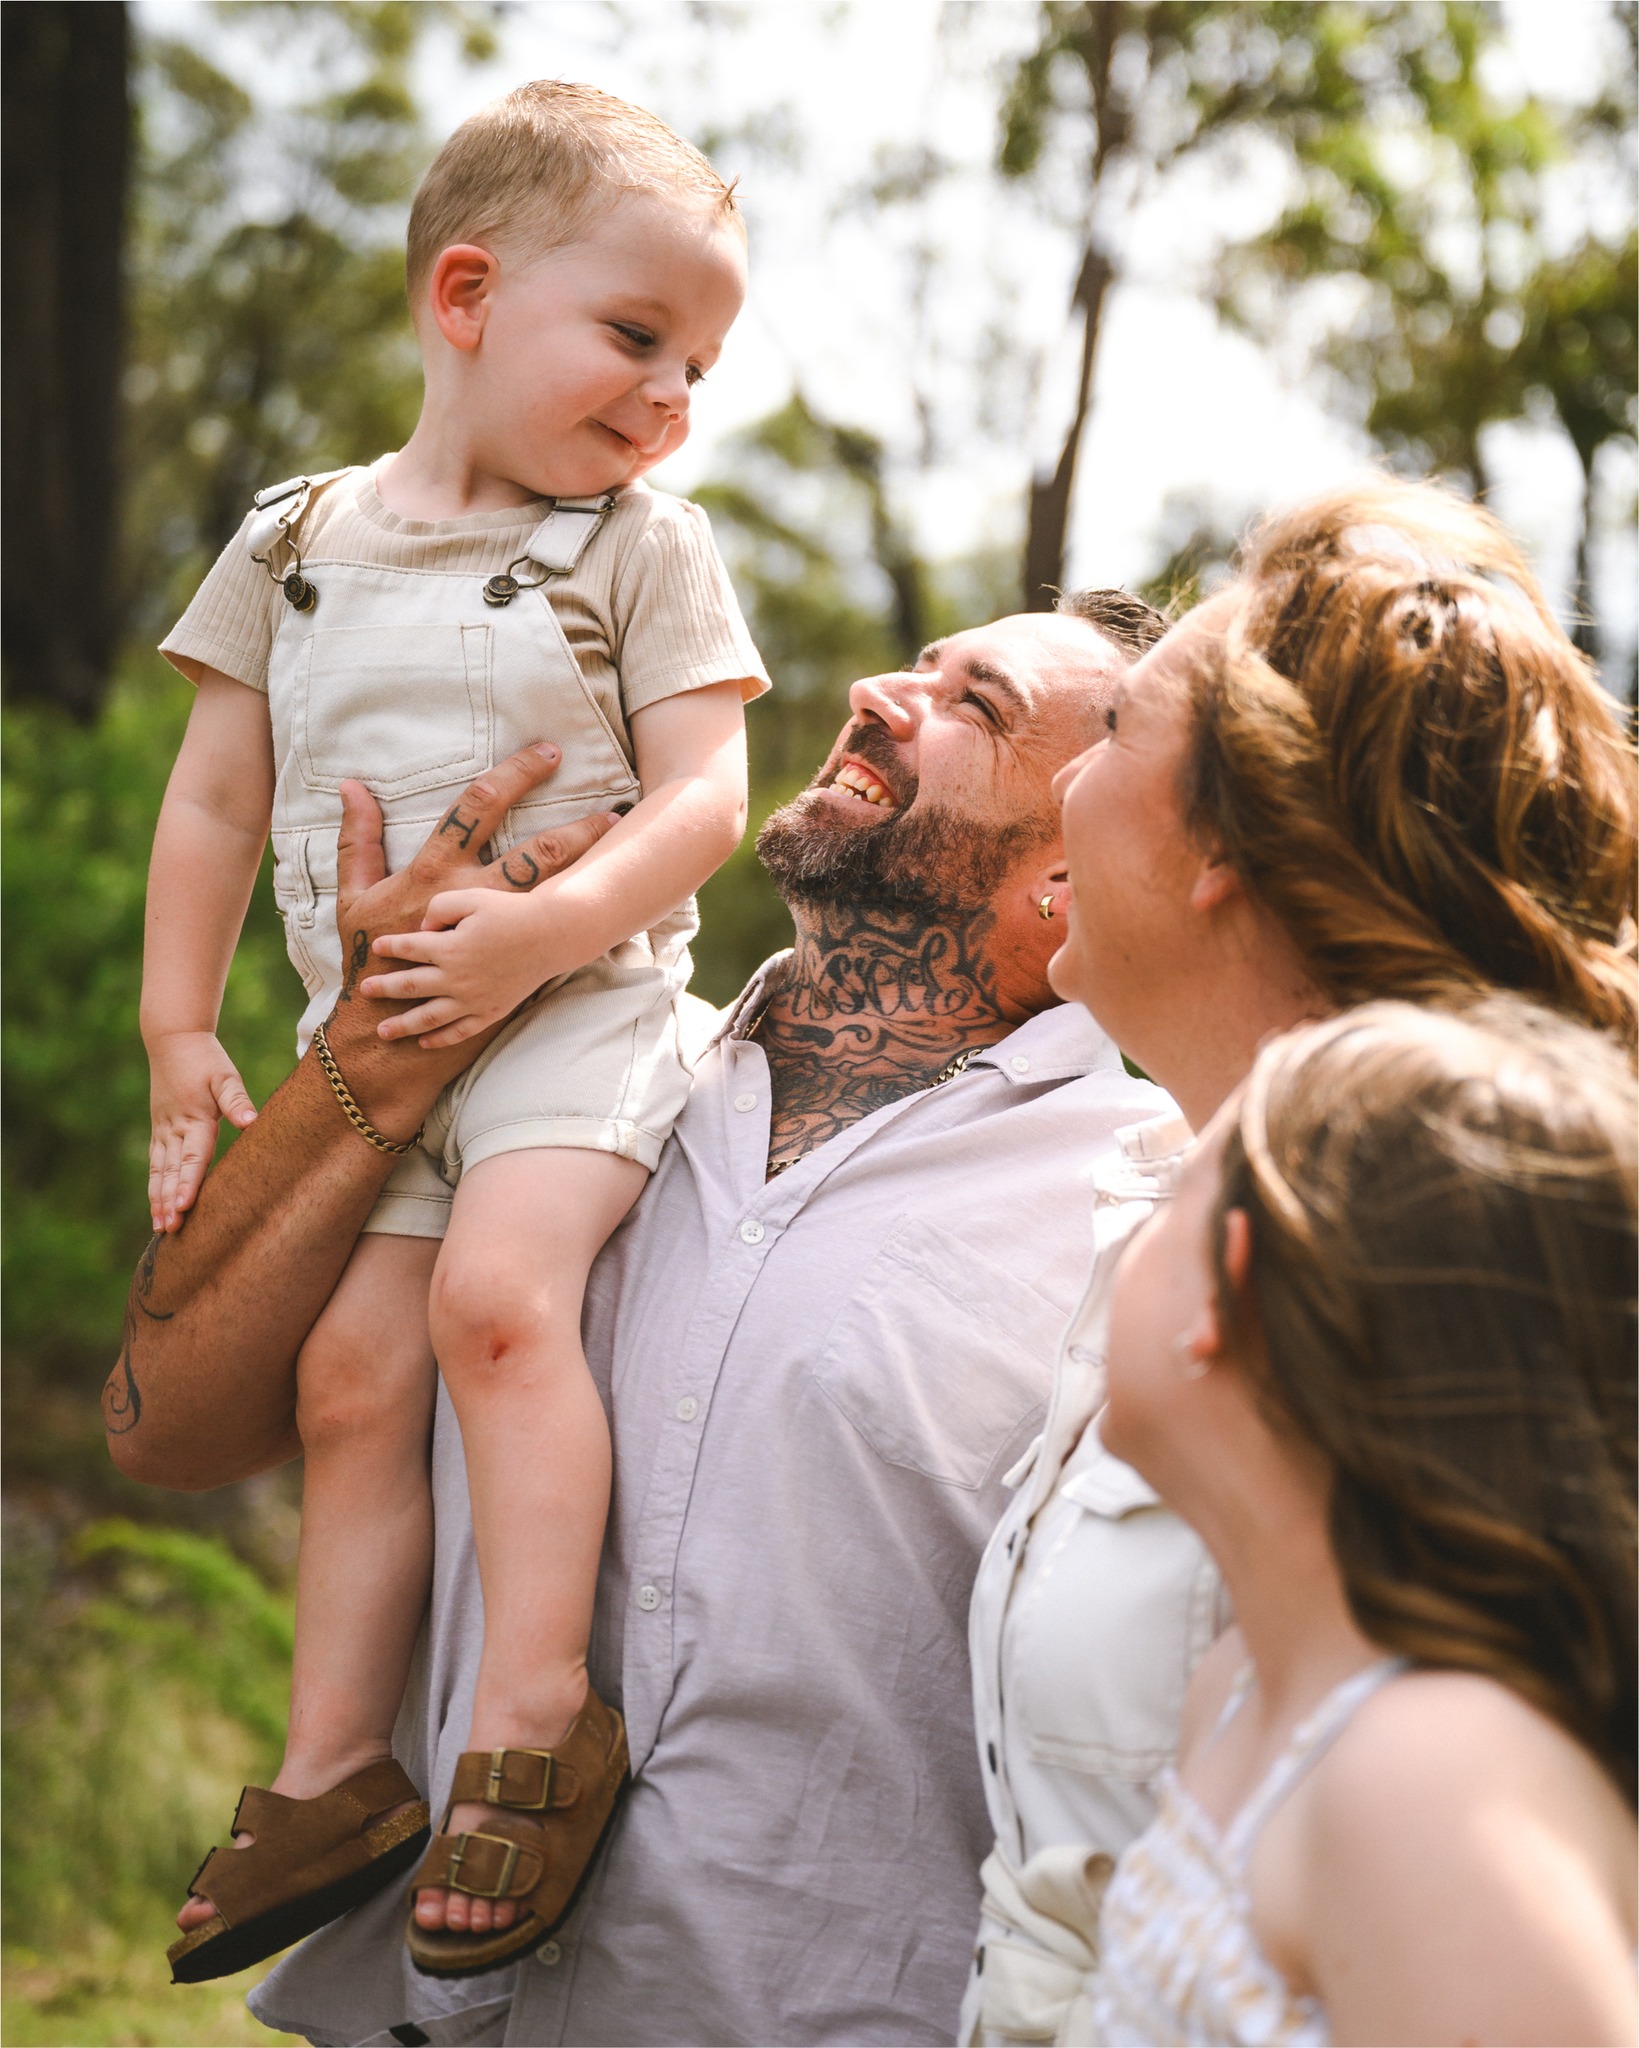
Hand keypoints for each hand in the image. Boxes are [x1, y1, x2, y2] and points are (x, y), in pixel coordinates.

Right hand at [148, 1032, 257, 1231]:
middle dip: (170, 1201)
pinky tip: (156, 1206)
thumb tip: (251, 1122)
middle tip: (171, 1228)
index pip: (192, 1157)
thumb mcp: (225, 1075)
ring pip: (159, 1171)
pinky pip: (155, 1163)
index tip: (184, 1206)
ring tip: (160, 1228)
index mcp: (194, 1118)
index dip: (188, 1183)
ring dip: (158, 1199)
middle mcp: (174, 1128)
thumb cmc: (205, 1059)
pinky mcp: (160, 1129)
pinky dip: (154, 1185)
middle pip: (172, 1171)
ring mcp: (163, 1129)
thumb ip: (237, 1100)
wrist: (173, 1040)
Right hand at [323, 744, 618, 1129]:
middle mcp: (471, 898)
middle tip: (614, 810)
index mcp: (435, 874)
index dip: (514, 776)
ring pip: (552, 893)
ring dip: (590, 871)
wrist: (383, 1024)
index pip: (477, 807)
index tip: (547, 753)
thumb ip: (358, 839)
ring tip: (625, 853)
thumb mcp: (354, 895)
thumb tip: (351, 785)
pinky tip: (611, 909)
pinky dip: (583, 920)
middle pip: (537, 854)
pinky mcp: (509, 962)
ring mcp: (496, 933)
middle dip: (577, 830)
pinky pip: (553, 936)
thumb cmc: (366, 954)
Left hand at [360, 887, 567, 1047]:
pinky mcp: (490, 1012)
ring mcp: (473, 1000)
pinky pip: (460, 1031)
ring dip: (404, 1025)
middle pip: (411, 986)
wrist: (551, 936)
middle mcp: (457, 978)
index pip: (409, 948)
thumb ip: (439, 908)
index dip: (390, 947)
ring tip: (383, 1032)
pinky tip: (424, 1043)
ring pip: (430, 1017)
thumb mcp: (471, 897)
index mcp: (449, 948)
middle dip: (384, 988)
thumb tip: (422, 930)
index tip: (377, 946)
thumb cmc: (511, 912)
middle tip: (364, 991)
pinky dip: (441, 1039)